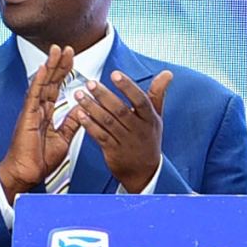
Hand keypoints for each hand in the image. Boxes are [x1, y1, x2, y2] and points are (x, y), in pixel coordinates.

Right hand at [0, 44, 77, 198]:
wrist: (26, 173)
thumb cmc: (39, 160)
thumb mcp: (63, 139)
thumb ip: (70, 123)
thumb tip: (80, 110)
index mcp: (46, 113)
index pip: (57, 87)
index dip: (64, 72)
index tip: (71, 58)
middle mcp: (38, 109)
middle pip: (50, 81)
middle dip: (59, 64)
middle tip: (67, 48)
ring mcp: (32, 111)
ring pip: (42, 83)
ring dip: (50, 66)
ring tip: (57, 50)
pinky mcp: (27, 116)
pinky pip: (34, 94)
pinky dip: (40, 80)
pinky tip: (44, 68)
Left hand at [75, 68, 169, 194]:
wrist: (144, 172)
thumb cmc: (149, 140)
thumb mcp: (157, 117)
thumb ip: (158, 93)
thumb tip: (167, 74)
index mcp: (149, 119)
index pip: (140, 100)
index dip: (127, 87)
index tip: (115, 74)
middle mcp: (138, 130)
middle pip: (120, 110)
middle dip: (104, 95)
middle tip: (91, 83)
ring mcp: (125, 141)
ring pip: (107, 122)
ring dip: (92, 107)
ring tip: (80, 95)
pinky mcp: (112, 150)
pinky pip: (99, 136)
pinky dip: (89, 125)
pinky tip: (80, 114)